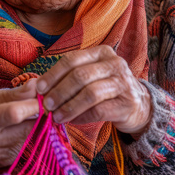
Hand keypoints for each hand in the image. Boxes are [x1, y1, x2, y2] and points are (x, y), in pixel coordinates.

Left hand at [35, 45, 151, 136]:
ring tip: (56, 117)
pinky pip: (99, 110)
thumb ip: (66, 78)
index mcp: (101, 52)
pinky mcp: (127, 103)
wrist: (139, 105)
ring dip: (69, 106)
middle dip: (59, 91)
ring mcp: (123, 82)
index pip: (72, 60)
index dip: (53, 74)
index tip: (40, 89)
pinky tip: (71, 121)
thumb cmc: (106, 89)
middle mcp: (114, 63)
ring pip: (90, 93)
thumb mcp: (89, 76)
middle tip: (46, 105)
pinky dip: (81, 117)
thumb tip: (36, 88)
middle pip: (80, 76)